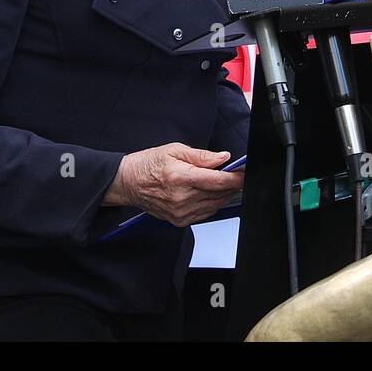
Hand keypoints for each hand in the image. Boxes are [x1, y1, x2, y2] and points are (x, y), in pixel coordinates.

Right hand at [104, 144, 243, 226]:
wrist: (128, 182)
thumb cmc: (148, 165)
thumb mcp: (175, 150)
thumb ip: (202, 156)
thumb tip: (223, 158)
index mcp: (180, 178)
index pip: (217, 181)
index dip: (235, 178)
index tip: (243, 173)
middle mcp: (181, 198)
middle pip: (218, 194)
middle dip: (231, 184)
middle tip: (234, 174)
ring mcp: (180, 212)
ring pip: (214, 205)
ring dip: (222, 195)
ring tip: (221, 182)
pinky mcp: (179, 220)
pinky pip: (205, 214)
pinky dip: (211, 204)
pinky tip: (208, 193)